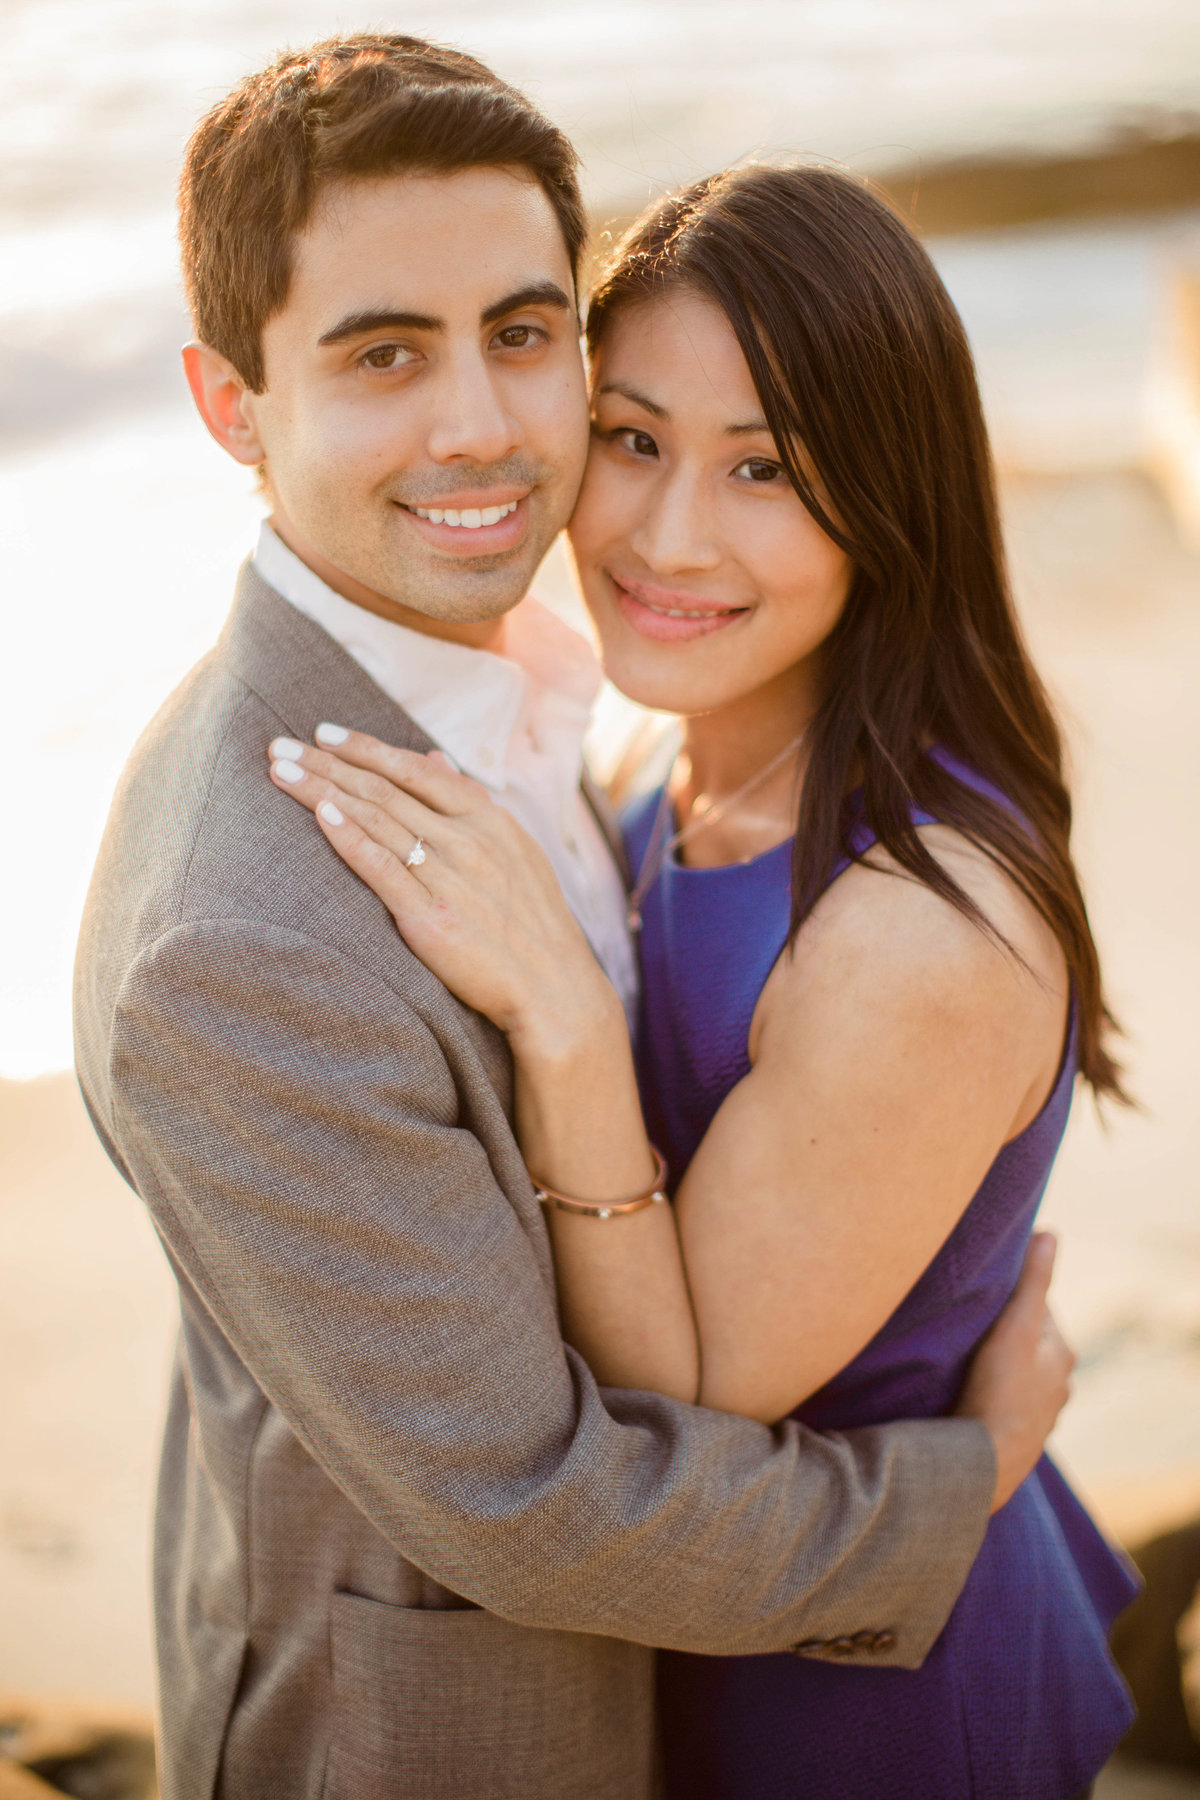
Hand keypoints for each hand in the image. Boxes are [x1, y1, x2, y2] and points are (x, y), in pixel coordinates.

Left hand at [266, 727, 616, 1046]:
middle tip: (280, 744)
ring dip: (322, 790)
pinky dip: (349, 838)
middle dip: (327, 763)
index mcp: (488, 820)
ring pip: (375, 820)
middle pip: (384, 789)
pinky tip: (320, 815)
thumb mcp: (515, 849)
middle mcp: (468, 840)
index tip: (323, 732)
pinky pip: (382, 869)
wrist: (554, 988)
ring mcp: (450, 877)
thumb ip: (473, 801)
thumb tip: (436, 755)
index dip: (366, 748)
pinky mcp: (431, 918)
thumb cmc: (531, 922)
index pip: (416, 770)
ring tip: (280, 771)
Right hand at [954, 1231, 1075, 1512]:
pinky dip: (989, 1392)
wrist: (986, 1465)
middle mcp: (1057, 1384)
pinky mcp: (1017, 1435)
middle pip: (1024, 1340)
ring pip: (1014, 1372)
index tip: (980, 1293)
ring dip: (993, 1363)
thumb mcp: (1014, 1328)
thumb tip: (1049, 1234)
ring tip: (962, 1359)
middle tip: (965, 1325)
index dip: (1007, 1296)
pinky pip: (1002, 1400)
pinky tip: (966, 1393)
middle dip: (1000, 1331)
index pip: (1035, 1308)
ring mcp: (1039, 1413)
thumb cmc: (1000, 1392)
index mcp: (1061, 1353)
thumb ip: (1031, 1282)